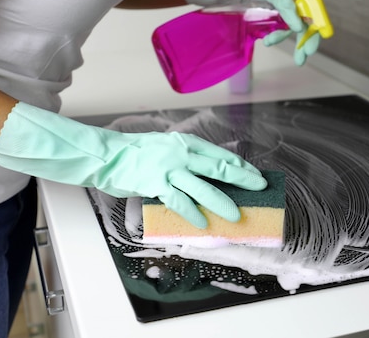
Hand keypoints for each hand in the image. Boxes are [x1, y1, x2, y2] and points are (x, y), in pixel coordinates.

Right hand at [0, 102, 266, 227]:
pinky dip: (193, 214)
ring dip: (222, 203)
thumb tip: (210, 173)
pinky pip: (180, 201)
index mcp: (187, 143)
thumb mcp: (167, 147)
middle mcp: (182, 154)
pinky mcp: (156, 184)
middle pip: (219, 167)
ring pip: (204, 187)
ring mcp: (170, 169)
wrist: (108, 155)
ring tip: (236, 215)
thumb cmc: (138, 152)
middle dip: (242, 179)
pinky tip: (203, 224)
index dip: (240, 166)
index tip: (255, 175)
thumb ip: (188, 157)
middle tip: (259, 188)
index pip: (220, 155)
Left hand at [184, 0, 319, 64]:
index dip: (315, 26)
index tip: (312, 43)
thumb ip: (285, 3)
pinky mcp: (259, 17)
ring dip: (285, 40)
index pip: (310, 8)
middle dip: (305, 39)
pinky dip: (274, 37)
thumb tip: (299, 25)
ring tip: (270, 43)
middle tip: (303, 57)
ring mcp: (271, 9)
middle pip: (302, 21)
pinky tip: (266, 41)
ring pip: (288, 29)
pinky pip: (273, 30)